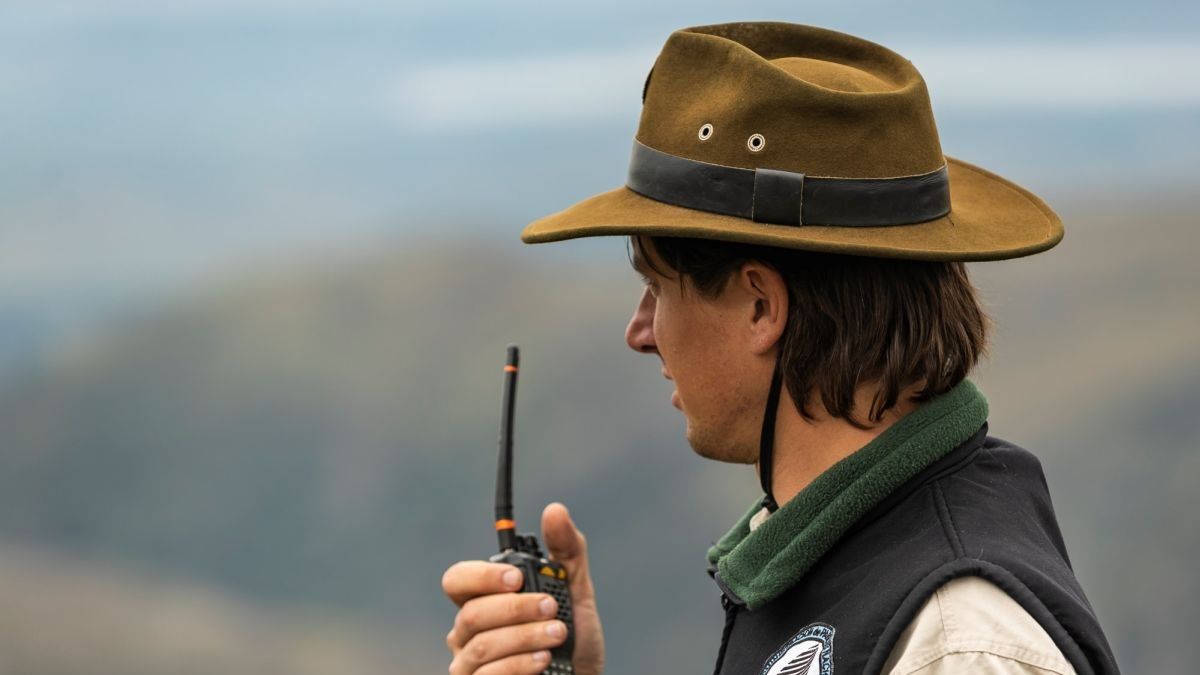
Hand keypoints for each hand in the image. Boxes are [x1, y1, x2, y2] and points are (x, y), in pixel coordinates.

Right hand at [443, 503, 604, 673]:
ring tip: (558, 633)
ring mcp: (469, 664)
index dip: (482, 576)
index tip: (517, 577)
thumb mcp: (576, 592)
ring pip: (482, 645)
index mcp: (483, 600)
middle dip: (516, 608)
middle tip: (551, 607)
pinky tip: (543, 659)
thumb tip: (555, 510)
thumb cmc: (572, 640)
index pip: (458, 580)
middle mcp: (468, 631)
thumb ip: (566, 551)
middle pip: (472, 613)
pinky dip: (519, 664)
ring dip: (525, 636)